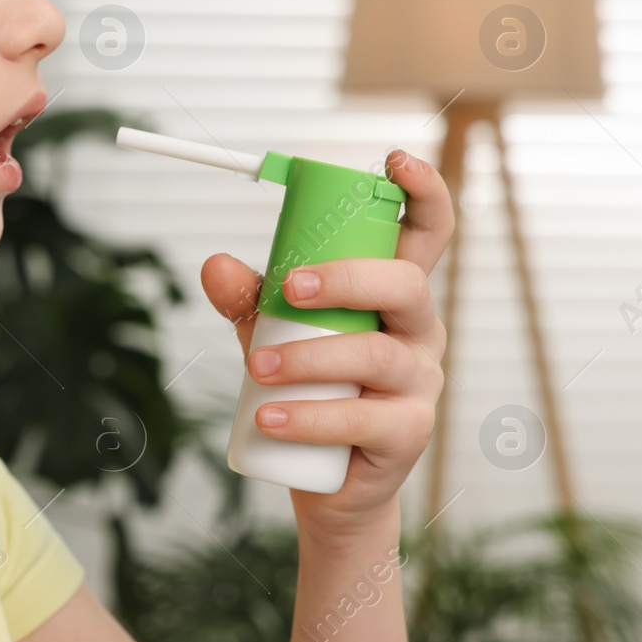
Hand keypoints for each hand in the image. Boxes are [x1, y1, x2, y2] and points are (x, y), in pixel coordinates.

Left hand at [199, 148, 454, 543]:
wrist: (325, 479)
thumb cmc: (308, 387)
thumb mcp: (272, 333)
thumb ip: (249, 298)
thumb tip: (215, 264)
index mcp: (393, 294)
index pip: (427, 233)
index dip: (422, 192)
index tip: (394, 162)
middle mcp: (418, 330)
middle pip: (404, 285)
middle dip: (347, 279)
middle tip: (288, 288)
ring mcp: (420, 382)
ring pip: (377, 355)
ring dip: (312, 357)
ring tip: (257, 367)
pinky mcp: (408, 433)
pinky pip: (365, 418)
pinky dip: (311, 416)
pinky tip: (270, 417)